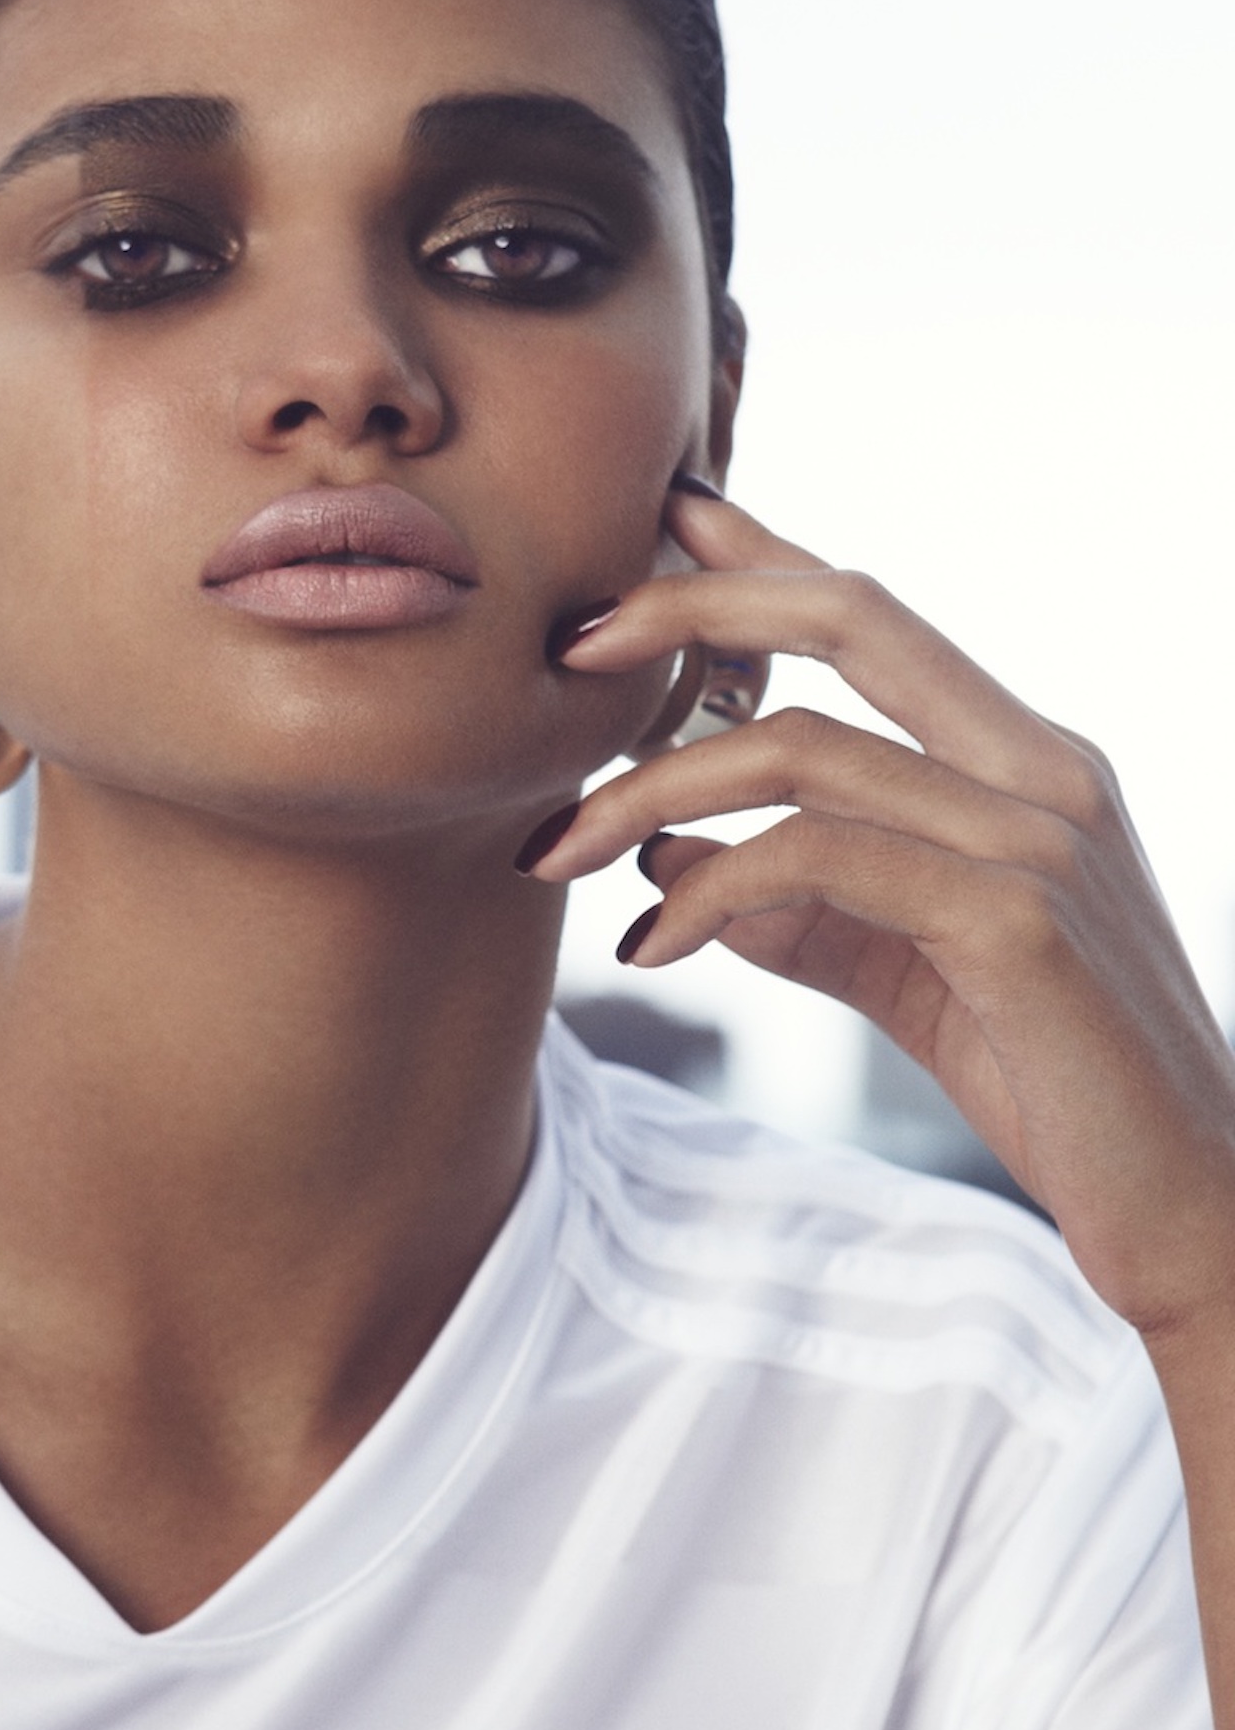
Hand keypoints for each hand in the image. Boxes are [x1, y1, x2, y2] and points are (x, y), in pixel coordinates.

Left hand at [522, 482, 1234, 1365]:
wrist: (1187, 1209)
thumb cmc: (1056, 1083)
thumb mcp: (909, 973)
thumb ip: (808, 910)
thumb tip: (671, 862)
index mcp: (1029, 763)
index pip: (882, 618)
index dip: (767, 556)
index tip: (666, 520)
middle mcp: (1044, 772)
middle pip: (851, 615)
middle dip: (694, 607)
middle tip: (571, 643)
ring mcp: (1038, 840)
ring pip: (800, 749)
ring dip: (649, 791)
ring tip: (559, 851)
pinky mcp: (1015, 924)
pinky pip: (819, 858)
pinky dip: (709, 890)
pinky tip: (648, 946)